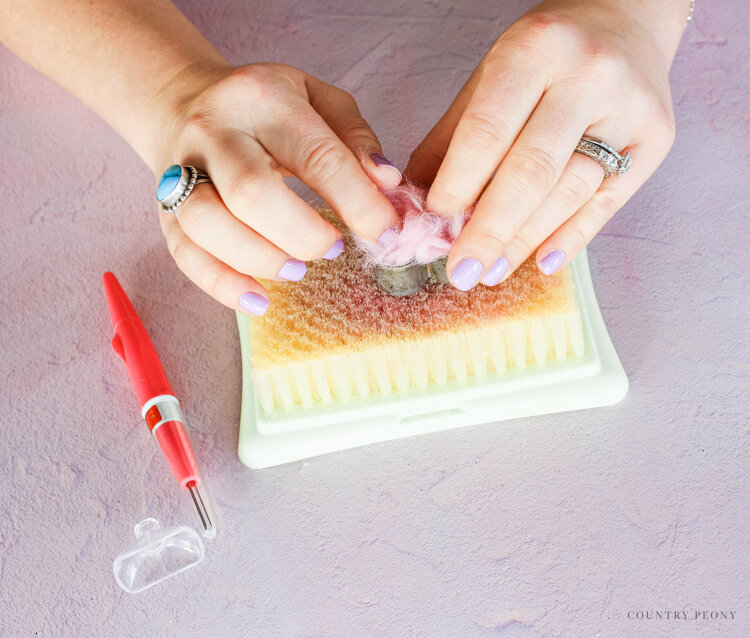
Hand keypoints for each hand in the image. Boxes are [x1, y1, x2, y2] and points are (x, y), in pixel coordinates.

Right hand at [157, 63, 401, 313]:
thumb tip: (386, 184)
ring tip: (296, 270)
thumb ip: (355, 139)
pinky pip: (185, 253)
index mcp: (264, 98)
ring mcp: (181, 170)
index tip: (385, 234)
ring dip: (260, 258)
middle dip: (302, 234)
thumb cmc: (265, 107)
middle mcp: (215, 131)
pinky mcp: (164, 209)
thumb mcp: (319, 100)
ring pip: (207, 223)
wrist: (183, 101)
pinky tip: (258, 300)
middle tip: (333, 248)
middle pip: (251, 192)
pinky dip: (223, 284)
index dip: (358, 203)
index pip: (317, 156)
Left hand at [405, 0, 685, 289]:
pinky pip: (608, 202)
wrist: (629, 17)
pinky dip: (573, 237)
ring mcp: (629, 109)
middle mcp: (588, 76)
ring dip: (525, 241)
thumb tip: (417, 203)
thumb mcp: (489, 78)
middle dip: (490, 230)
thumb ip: (451, 138)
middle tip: (461, 272)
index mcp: (535, 50)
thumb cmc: (545, 53)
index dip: (458, 184)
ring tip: (491, 272)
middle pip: (531, 170)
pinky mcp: (655, 140)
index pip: (488, 130)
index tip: (433, 225)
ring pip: (570, 191)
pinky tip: (544, 262)